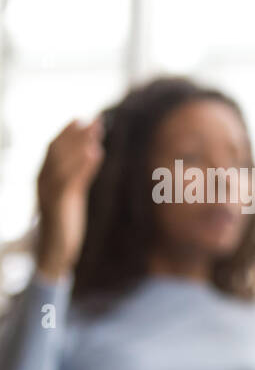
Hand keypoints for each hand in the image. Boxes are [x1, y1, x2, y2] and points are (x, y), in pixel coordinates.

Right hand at [35, 118, 103, 278]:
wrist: (55, 250)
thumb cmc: (65, 221)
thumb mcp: (73, 193)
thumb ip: (80, 173)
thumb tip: (94, 151)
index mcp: (44, 176)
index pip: (54, 148)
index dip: (67, 133)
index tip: (83, 119)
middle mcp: (43, 180)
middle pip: (59, 150)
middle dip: (76, 134)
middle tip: (95, 120)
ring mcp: (49, 191)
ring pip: (64, 161)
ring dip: (81, 144)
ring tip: (96, 130)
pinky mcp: (59, 203)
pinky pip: (71, 179)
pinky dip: (83, 165)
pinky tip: (97, 153)